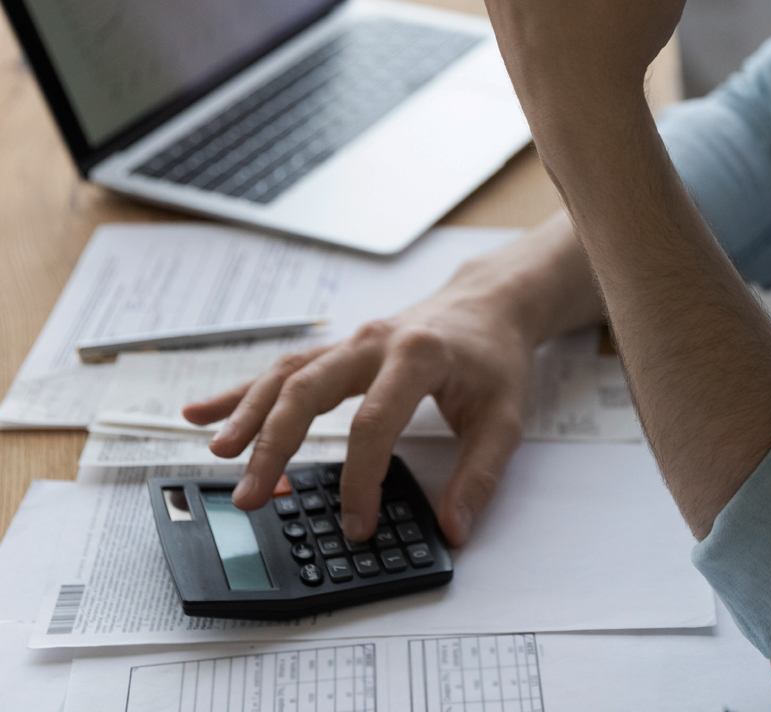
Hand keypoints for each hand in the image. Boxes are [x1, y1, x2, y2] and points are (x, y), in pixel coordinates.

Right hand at [182, 265, 533, 546]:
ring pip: (287, 375)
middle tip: (251, 495)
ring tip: (217, 456)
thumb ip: (481, 474)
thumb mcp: (505, 416)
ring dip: (249, 415)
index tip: (357, 524)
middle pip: (309, 389)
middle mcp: (374, 342)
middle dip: (274, 443)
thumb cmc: (495, 356)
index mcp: (417, 354)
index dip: (360, 479)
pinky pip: (284, 368)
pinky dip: (243, 391)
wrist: (488, 303)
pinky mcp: (340, 350)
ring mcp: (352, 342)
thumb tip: (453, 527)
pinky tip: (203, 412)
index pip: (374, 422)